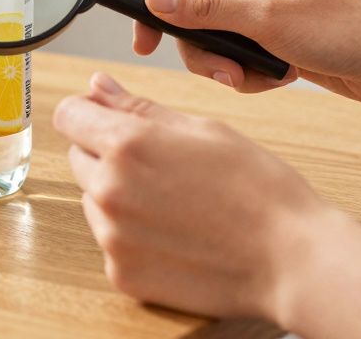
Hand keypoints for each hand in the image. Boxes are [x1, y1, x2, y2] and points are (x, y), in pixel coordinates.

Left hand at [53, 73, 333, 320]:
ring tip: (174, 203)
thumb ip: (138, 107)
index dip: (89, 113)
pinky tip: (175, 234)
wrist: (291, 258)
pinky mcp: (122, 273)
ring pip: (93, 201)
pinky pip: (110, 241)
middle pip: (78, 158)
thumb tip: (96, 87)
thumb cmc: (257, 188)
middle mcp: (109, 190)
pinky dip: (132, 236)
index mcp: (127, 144)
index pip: (69, 115)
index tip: (108, 119)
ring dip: (117, 196)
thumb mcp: (202, 129)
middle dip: (107, 155)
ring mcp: (112, 237)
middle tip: (160, 166)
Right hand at [135, 0, 360, 104]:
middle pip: (192, 15)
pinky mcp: (278, 39)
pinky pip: (241, 59)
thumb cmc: (351, 30)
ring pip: (215, 42)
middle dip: (203, 51)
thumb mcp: (269, 22)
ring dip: (230, 68)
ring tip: (261, 80)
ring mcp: (266, 11)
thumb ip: (207, 11)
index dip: (156, 7)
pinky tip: (282, 78)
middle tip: (227, 75)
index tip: (145, 44)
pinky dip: (253, 76)